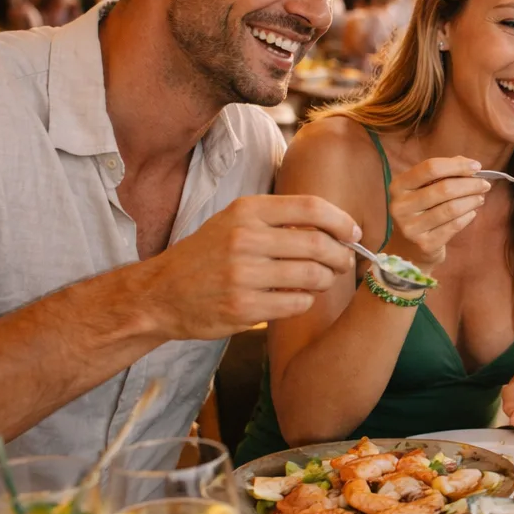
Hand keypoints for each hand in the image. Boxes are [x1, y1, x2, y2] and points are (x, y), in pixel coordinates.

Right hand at [138, 194, 358, 340]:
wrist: (161, 293)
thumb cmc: (207, 256)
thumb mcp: (235, 222)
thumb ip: (278, 219)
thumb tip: (335, 225)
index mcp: (246, 211)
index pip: (311, 208)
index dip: (341, 221)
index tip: (353, 233)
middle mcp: (245, 238)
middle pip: (318, 245)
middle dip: (341, 256)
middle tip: (344, 263)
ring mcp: (243, 274)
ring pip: (313, 276)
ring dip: (325, 280)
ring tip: (320, 281)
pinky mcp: (243, 306)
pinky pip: (297, 303)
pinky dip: (305, 301)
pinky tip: (296, 298)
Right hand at [384, 157, 490, 269]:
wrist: (408, 249)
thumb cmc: (420, 211)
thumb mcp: (422, 189)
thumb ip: (443, 173)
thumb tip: (468, 163)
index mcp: (399, 186)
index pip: (430, 168)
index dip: (457, 166)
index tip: (477, 167)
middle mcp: (401, 206)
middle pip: (444, 189)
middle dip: (470, 185)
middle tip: (485, 185)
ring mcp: (411, 227)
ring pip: (451, 208)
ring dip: (472, 200)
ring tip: (480, 198)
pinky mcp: (425, 244)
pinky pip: (454, 226)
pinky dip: (467, 216)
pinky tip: (472, 212)